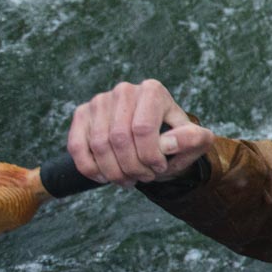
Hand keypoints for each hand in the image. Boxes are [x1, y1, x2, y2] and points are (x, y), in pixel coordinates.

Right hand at [67, 79, 212, 186]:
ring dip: (113, 172)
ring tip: (129, 180)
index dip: (150, 156)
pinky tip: (104, 177)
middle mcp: (124, 91)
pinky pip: (77, 146)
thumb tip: (168, 145)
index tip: (160, 167)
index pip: (142, 128)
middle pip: (119, 138)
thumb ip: (192, 140)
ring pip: (98, 145)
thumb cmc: (174, 141)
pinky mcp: (82, 114)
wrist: (154, 140)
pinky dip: (90, 168)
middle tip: (144, 178)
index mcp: (153, 91)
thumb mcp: (194, 141)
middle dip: (132, 167)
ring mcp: (100, 101)